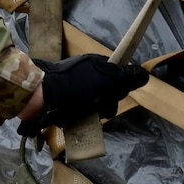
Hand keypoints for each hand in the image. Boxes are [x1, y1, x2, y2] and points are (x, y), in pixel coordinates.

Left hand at [17, 54, 148, 134]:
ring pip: (94, 104)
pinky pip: (79, 110)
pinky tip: (74, 119)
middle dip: (106, 104)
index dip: (119, 89)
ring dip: (93, 112)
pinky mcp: (63, 100)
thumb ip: (126, 77)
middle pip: (108, 92)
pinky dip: (78, 116)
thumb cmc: (74, 87)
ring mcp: (73, 87)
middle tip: (99, 108)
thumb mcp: (105, 81)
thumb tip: (144, 74)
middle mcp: (86, 73)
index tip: (114, 96)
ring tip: (85, 115)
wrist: (40, 97)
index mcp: (95, 64)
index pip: (118, 76)